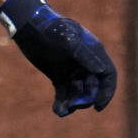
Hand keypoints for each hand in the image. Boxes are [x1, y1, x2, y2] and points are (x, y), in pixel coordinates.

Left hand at [0, 0, 116, 116]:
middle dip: (86, 98)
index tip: (98, 106)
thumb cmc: (50, 29)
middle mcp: (85, 63)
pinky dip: (62, 103)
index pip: (108, 75)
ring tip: (62, 109)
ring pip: (78, 93)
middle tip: (74, 104)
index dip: (107, 92)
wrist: (29, 26)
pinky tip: (58, 110)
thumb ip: (84, 55)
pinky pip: (64, 94)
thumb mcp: (68, 41)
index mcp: (94, 52)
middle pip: (93, 87)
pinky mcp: (58, 76)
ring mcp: (72, 70)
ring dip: (73, 103)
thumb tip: (101, 71)